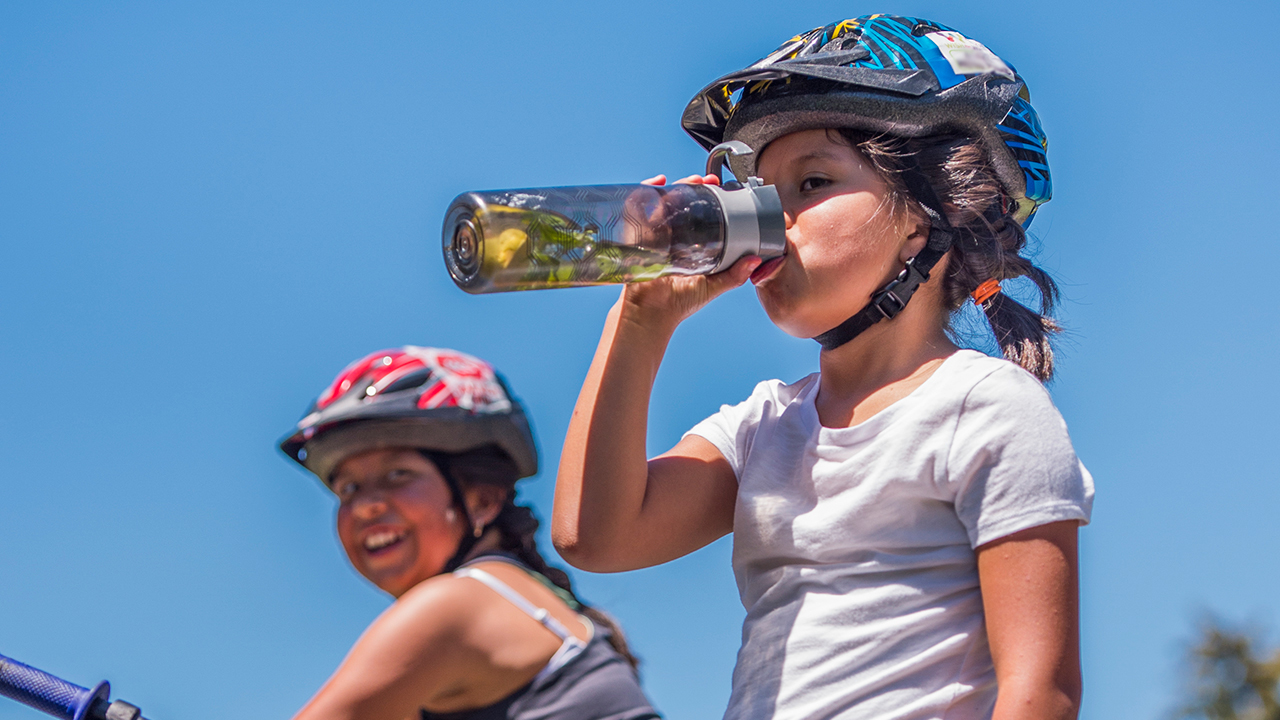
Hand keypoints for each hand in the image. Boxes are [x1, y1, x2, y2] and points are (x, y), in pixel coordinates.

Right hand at [618, 174, 761, 333]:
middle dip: (695, 187)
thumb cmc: (679, 304)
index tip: (722, 188)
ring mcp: (654, 233)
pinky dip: (645, 190)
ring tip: (691, 179)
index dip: (710, 199)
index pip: (700, 213)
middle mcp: (672, 235)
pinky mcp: (637, 235)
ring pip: (664, 201)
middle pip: (682, 202)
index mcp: (690, 244)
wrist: (651, 315)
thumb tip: (756, 260)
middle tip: (709, 180)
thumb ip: (733, 275)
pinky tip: (658, 182)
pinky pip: (638, 208)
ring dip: (677, 186)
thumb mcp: (712, 286)